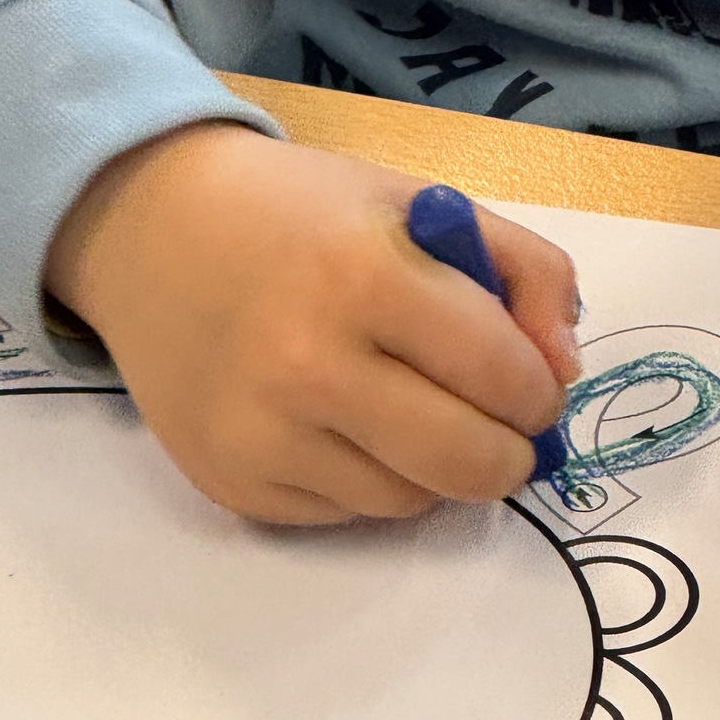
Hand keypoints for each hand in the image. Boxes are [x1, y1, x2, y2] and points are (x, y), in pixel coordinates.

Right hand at [45, 122, 578, 523]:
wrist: (153, 230)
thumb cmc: (305, 211)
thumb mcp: (425, 204)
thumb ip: (525, 271)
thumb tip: (565, 369)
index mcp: (365, 276)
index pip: (505, 375)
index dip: (542, 388)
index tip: (536, 381)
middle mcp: (306, 364)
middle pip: (467, 461)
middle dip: (511, 451)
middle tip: (506, 426)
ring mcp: (261, 433)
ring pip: (411, 500)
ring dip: (438, 468)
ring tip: (415, 407)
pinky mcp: (230, 481)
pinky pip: (344, 514)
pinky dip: (370, 480)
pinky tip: (347, 422)